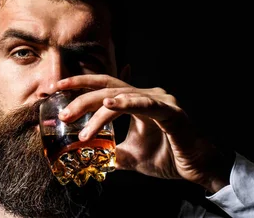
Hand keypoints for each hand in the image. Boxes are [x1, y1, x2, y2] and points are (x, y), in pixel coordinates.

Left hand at [56, 74, 232, 192]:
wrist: (198, 169)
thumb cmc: (167, 157)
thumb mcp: (130, 156)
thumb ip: (110, 151)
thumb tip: (89, 156)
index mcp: (137, 100)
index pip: (103, 86)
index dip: (79, 84)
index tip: (55, 88)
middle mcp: (147, 95)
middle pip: (107, 87)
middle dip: (79, 95)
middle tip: (59, 108)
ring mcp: (160, 101)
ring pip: (120, 97)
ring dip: (94, 108)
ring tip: (73, 118)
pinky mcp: (171, 113)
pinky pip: (144, 105)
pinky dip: (125, 103)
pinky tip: (108, 104)